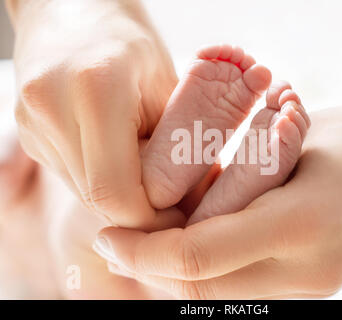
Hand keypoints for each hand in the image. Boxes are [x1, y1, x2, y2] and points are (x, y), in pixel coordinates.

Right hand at [9, 0, 177, 228]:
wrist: (76, 10)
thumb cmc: (133, 44)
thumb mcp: (168, 86)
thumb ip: (175, 145)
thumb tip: (194, 198)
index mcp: (96, 91)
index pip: (115, 191)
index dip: (148, 218)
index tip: (176, 214)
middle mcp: (52, 108)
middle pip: (96, 199)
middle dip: (137, 212)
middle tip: (171, 204)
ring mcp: (32, 122)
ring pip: (82, 193)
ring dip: (119, 196)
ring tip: (148, 175)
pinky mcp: (27, 132)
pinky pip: (71, 176)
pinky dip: (101, 179)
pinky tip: (121, 158)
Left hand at [94, 103, 341, 298]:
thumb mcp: (300, 141)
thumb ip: (242, 176)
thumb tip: (186, 194)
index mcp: (298, 226)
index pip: (194, 259)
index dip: (141, 251)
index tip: (109, 234)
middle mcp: (303, 273)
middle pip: (199, 292)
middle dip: (151, 270)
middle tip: (121, 239)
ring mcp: (313, 286)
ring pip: (221, 296)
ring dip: (179, 272)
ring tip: (155, 237)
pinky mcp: (317, 285)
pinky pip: (247, 288)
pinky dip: (213, 270)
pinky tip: (202, 237)